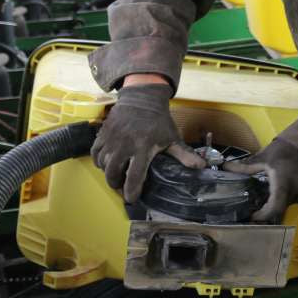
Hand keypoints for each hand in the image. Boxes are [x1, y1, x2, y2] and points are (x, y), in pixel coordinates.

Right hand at [91, 83, 205, 202]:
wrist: (142, 98)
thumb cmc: (159, 121)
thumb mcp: (173, 138)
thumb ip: (184, 154)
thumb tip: (201, 167)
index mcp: (143, 146)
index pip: (135, 175)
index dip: (132, 190)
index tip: (132, 199)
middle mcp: (125, 144)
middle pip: (113, 173)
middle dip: (117, 185)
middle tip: (122, 189)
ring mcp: (112, 138)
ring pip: (103, 164)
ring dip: (108, 174)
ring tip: (117, 177)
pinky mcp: (103, 133)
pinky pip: (95, 153)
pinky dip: (99, 162)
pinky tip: (107, 164)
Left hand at [224, 139, 297, 222]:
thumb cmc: (288, 149)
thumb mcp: (265, 157)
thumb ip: (247, 166)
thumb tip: (225, 167)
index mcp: (283, 185)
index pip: (273, 209)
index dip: (262, 216)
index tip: (251, 215)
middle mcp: (296, 193)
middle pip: (279, 209)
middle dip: (268, 209)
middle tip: (256, 206)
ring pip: (288, 203)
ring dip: (278, 201)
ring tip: (268, 195)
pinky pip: (296, 198)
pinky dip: (288, 196)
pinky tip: (283, 187)